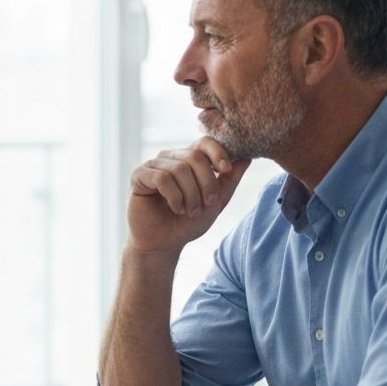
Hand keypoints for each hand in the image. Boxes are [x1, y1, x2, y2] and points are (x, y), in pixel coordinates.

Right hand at [127, 137, 250, 253]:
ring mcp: (153, 165)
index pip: (205, 142)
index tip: (226, 170)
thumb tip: (247, 157)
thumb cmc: (187, 223)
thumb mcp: (216, 201)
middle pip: (195, 157)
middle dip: (206, 183)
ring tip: (190, 211)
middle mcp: (170, 158)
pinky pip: (161, 177)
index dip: (218, 152)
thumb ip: (230, 179)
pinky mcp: (139, 176)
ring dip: (190, 194)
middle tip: (208, 203)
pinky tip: (175, 208)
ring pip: (179, 168)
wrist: (164, 243)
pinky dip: (174, 196)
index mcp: (188, 160)